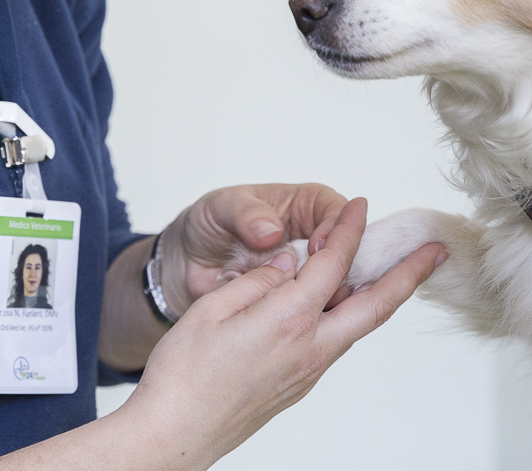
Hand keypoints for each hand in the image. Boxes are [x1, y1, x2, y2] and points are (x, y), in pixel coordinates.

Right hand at [115, 198, 445, 468]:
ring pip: (358, 325)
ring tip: (399, 272)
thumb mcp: (212, 308)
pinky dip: (352, 315)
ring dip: (383, 296)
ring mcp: (307, 371)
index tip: (362, 205)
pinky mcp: (298, 385)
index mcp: (288, 319)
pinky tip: (345, 304)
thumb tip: (289, 263)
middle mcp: (309, 348)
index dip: (350, 229)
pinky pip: (336, 342)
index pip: (332, 262)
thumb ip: (259, 279)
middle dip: (410, 274)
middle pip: (375, 304)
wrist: (175, 434)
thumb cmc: (183, 374)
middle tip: (438, 251)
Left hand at [157, 184, 345, 315]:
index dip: (335, 227)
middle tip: (329, 283)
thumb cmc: (206, 224)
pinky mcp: (298, 303)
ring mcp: (308, 274)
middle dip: (345, 267)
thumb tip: (270, 230)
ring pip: (339, 286)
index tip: (315, 248)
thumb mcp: (220, 208)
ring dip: (331, 296)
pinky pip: (317, 310)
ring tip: (314, 307)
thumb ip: (245, 214)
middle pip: (349, 251)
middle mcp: (313, 238)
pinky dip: (313, 317)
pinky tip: (302, 325)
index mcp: (304, 205)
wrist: (183, 266)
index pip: (335, 210)